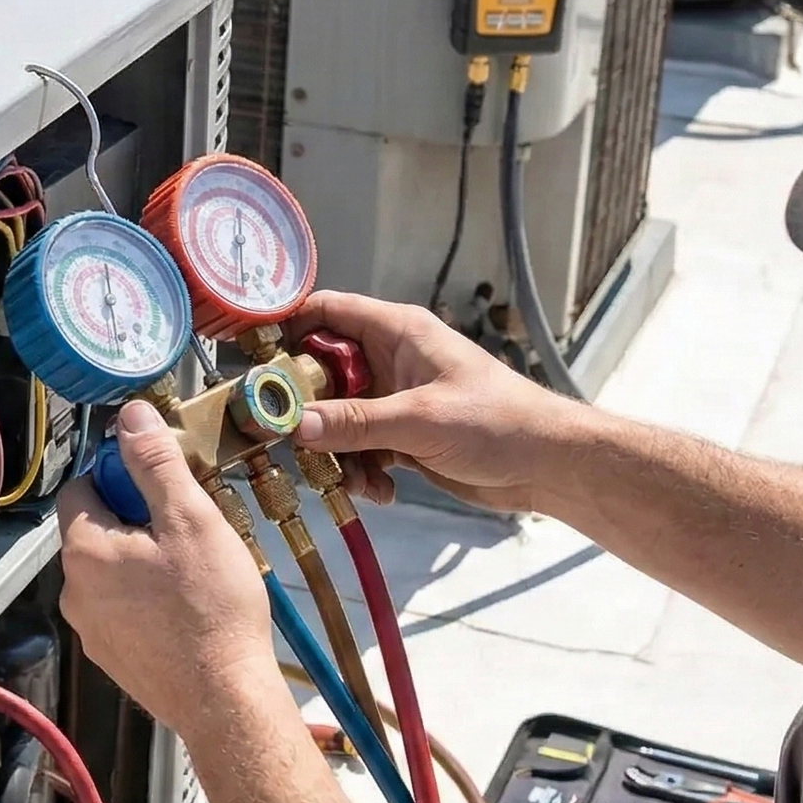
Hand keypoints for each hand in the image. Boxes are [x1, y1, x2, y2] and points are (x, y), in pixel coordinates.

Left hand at [56, 400, 275, 731]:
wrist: (226, 701)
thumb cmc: (212, 610)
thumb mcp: (191, 520)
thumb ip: (155, 464)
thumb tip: (130, 416)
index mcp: (84, 549)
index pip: (82, 485)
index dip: (122, 474)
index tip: (162, 483)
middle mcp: (72, 590)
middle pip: (95, 529)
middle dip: (136, 518)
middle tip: (188, 527)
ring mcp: (89, 629)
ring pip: (110, 571)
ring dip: (143, 560)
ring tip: (194, 571)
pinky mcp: (111, 658)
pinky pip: (122, 610)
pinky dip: (146, 600)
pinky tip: (187, 608)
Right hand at [289, 290, 580, 512]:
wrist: (551, 466)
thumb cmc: (498, 422)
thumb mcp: (419, 420)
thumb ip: (354, 423)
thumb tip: (293, 426)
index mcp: (397, 333)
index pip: (327, 311)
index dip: (286, 326)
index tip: (252, 358)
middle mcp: (390, 361)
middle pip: (321, 373)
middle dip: (304, 408)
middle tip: (288, 437)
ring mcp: (394, 400)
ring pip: (336, 417)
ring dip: (335, 451)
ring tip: (352, 479)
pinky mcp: (402, 436)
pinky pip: (359, 448)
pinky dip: (361, 471)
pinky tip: (380, 491)